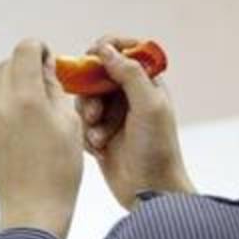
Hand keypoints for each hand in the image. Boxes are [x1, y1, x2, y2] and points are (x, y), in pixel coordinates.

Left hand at [0, 39, 84, 238]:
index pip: (25, 49)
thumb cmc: (60, 169)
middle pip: (8, 61)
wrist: (33, 209)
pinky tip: (21, 113)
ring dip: (11, 77)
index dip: (41, 49)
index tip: (51, 61)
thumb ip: (55, 88)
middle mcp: (0, 103)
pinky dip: (1, 95)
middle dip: (27, 63)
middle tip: (46, 80)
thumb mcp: (69, 123)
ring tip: (32, 95)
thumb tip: (45, 66)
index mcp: (26, 97)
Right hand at [77, 36, 193, 208]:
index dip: (106, 49)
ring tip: (100, 137)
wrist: (150, 190)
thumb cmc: (157, 148)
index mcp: (147, 83)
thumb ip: (129, 74)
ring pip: (85, 98)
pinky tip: (98, 149)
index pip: (124, 51)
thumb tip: (105, 49)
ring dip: (88, 117)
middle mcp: (129, 95)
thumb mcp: (148, 106)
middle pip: (97, 74)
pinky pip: (80, 122)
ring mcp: (113, 114)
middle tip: (94, 113)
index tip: (92, 58)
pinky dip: (86, 133)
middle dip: (92, 92)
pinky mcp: (99, 133)